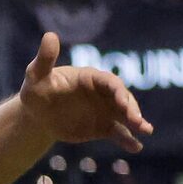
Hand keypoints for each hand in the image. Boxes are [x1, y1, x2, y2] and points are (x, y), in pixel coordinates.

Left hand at [18, 31, 149, 152]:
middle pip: (123, 99)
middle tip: (137, 121)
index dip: (118, 91)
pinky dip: (127, 140)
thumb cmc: (37, 90)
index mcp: (92, 78)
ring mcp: (106, 110)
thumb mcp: (36, 76)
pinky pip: (118, 133)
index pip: (110, 82)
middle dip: (131, 109)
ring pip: (125, 116)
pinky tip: (136, 148)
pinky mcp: (103, 127)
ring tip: (146, 131)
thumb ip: (45, 59)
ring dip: (136, 123)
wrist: (37, 114)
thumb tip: (49, 35)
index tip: (122, 101)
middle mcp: (104, 93)